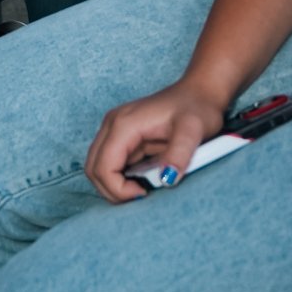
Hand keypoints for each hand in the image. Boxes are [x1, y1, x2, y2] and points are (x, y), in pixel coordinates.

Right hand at [84, 81, 226, 201]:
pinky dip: (119, 179)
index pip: (102, 167)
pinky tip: (142, 182)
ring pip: (98, 167)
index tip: (145, 194)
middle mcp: (113, 125)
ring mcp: (115, 130)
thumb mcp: (193, 131)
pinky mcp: (122, 137)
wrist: (198, 92)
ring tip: (142, 191)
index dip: (118, 190)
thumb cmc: (196, 108)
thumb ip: (179, 155)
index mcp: (124, 124)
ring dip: (114, 186)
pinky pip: (109, 163)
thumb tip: (166, 180)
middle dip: (112, 191)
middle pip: (93, 168)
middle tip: (141, 198)